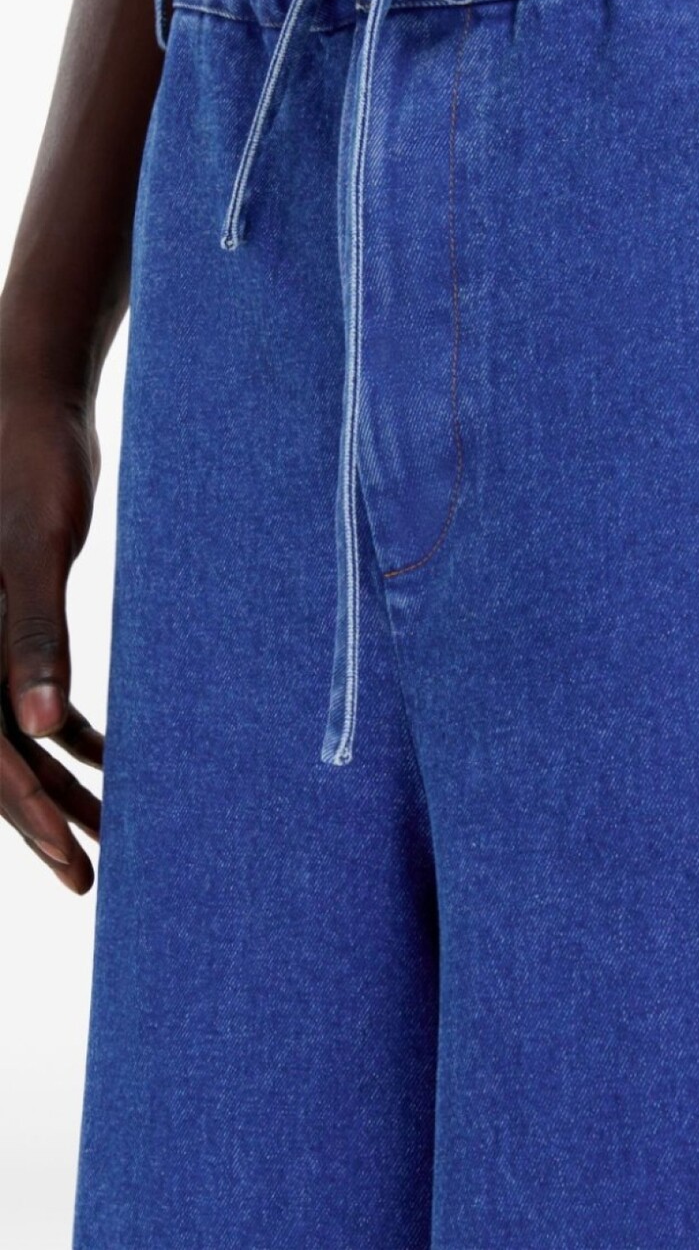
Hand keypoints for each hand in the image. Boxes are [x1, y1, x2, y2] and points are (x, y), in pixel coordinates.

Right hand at [0, 389, 103, 892]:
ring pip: (18, 730)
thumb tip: (43, 729)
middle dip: (43, 822)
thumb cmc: (30, 459)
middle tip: (92, 880)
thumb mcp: (34, 546)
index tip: (75, 865)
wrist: (29, 396)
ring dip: (59, 784)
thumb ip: (34, 633)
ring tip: (111, 832)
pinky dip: (66, 727)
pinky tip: (105, 755)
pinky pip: (29, 688)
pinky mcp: (8, 614)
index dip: (26, 817)